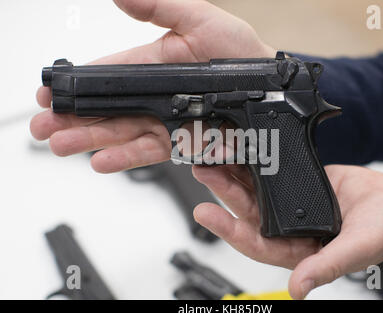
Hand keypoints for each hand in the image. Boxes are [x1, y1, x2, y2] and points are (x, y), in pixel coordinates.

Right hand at [30, 0, 274, 171]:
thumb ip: (160, 7)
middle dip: (74, 119)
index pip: (108, 76)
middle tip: (45, 128)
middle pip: (108, 109)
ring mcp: (168, 120)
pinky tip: (103, 159)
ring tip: (65, 146)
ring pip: (123, 132)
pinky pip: (151, 149)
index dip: (79, 86)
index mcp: (153, 65)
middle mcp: (156, 96)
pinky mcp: (183, 140)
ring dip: (92, 140)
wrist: (269, 85)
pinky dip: (126, 156)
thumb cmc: (240, 51)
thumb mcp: (200, 19)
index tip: (50, 94)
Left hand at [191, 164, 382, 298]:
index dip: (228, 229)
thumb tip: (298, 288)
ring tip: (212, 157)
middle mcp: (288, 228)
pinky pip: (271, 172)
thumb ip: (327, 266)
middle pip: (247, 211)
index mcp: (297, 250)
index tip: (206, 212)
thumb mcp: (358, 248)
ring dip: (232, 175)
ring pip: (254, 191)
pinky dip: (255, 162)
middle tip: (204, 171)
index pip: (255, 243)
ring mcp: (290, 205)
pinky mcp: (296, 184)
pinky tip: (241, 149)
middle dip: (224, 192)